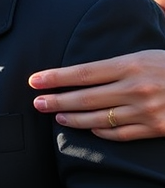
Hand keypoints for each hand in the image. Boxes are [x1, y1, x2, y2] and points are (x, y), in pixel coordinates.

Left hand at [30, 49, 164, 140]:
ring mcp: (145, 110)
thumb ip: (116, 62)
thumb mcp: (145, 54)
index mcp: (130, 65)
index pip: (82, 73)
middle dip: (57, 101)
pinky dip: (101, 131)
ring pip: (98, 119)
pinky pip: (120, 134)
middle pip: (85, 98)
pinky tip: (89, 128)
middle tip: (37, 103)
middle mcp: (135, 88)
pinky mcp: (155, 128)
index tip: (34, 81)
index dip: (55, 78)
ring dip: (74, 119)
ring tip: (58, 116)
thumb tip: (82, 69)